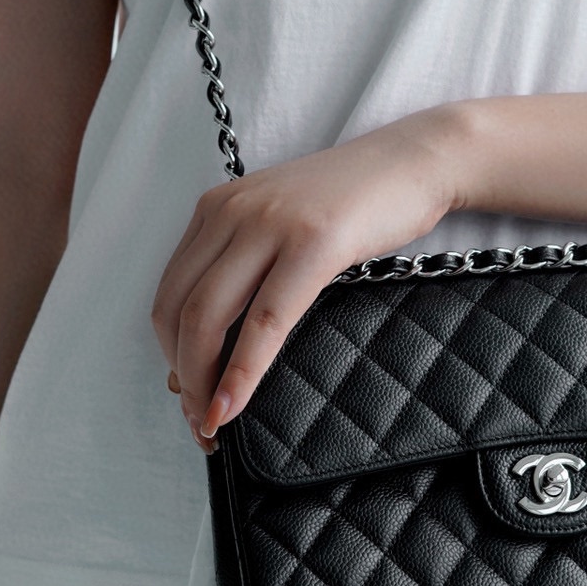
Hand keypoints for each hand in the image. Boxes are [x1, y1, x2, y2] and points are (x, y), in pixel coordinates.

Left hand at [152, 107, 459, 443]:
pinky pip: (264, 320)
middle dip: (183, 377)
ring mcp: (269, 223)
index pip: (168, 294)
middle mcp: (230, 211)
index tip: (189, 398)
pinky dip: (243, 370)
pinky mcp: (312, 242)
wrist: (417, 162)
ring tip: (213, 423)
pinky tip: (234, 403)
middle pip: (177, 310)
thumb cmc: (357, 206)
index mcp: (216, 209)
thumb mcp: (284, 233)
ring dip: (202, 381)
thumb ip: (243, 280)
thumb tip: (200, 360)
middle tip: (200, 423)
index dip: (170, 356)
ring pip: (208, 317)